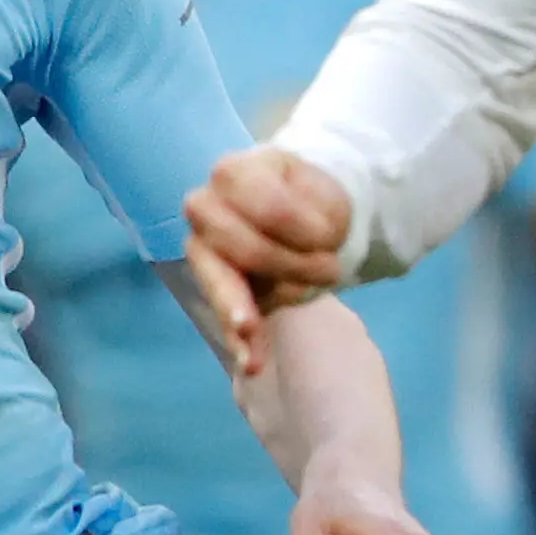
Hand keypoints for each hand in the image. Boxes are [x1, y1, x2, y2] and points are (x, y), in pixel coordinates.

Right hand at [182, 147, 352, 376]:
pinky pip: (221, 315)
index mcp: (233, 172)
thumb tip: (305, 253)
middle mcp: (206, 208)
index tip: (329, 235)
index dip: (295, 223)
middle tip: (331, 271)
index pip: (260, 202)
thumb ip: (305, 219)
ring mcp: (204, 249)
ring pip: (219, 281)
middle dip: (283, 263)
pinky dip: (237, 340)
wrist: (309, 222)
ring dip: (243, 308)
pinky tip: (250, 361)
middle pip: (236, 242)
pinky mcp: (217, 288)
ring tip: (252, 331)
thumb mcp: (322, 196)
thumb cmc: (312, 202)